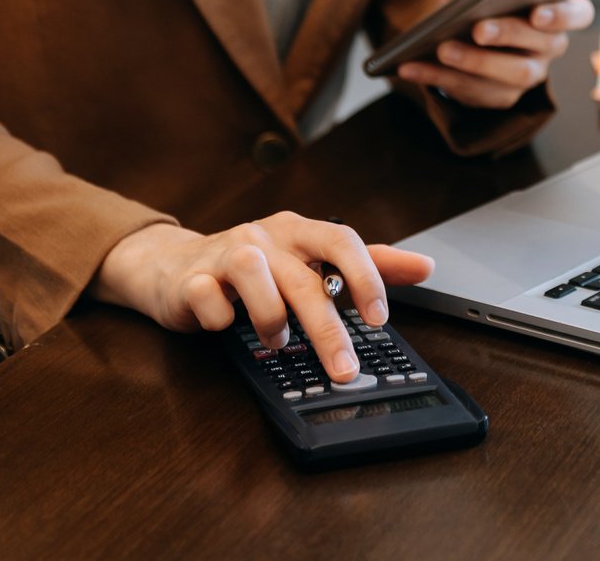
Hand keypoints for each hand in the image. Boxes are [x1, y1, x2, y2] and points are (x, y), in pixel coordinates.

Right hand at [89, 212, 433, 381]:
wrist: (174, 267)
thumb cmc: (255, 267)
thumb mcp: (310, 260)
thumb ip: (366, 265)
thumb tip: (425, 265)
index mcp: (299, 231)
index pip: (342, 240)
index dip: (366, 277)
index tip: (380, 318)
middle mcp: (264, 237)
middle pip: (303, 278)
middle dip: (328, 330)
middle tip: (344, 368)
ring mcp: (224, 254)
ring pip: (253, 275)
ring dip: (271, 319)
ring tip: (278, 340)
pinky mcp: (190, 279)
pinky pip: (207, 296)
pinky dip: (220, 316)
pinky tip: (226, 324)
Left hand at [397, 0, 595, 108]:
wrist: (450, 29)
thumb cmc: (471, 1)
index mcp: (554, 10)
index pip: (579, 13)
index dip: (564, 15)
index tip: (538, 11)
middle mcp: (549, 45)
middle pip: (545, 45)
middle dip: (511, 35)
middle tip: (479, 29)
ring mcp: (528, 74)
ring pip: (515, 76)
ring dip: (476, 63)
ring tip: (443, 49)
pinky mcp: (500, 96)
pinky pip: (478, 94)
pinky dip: (442, 80)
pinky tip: (414, 67)